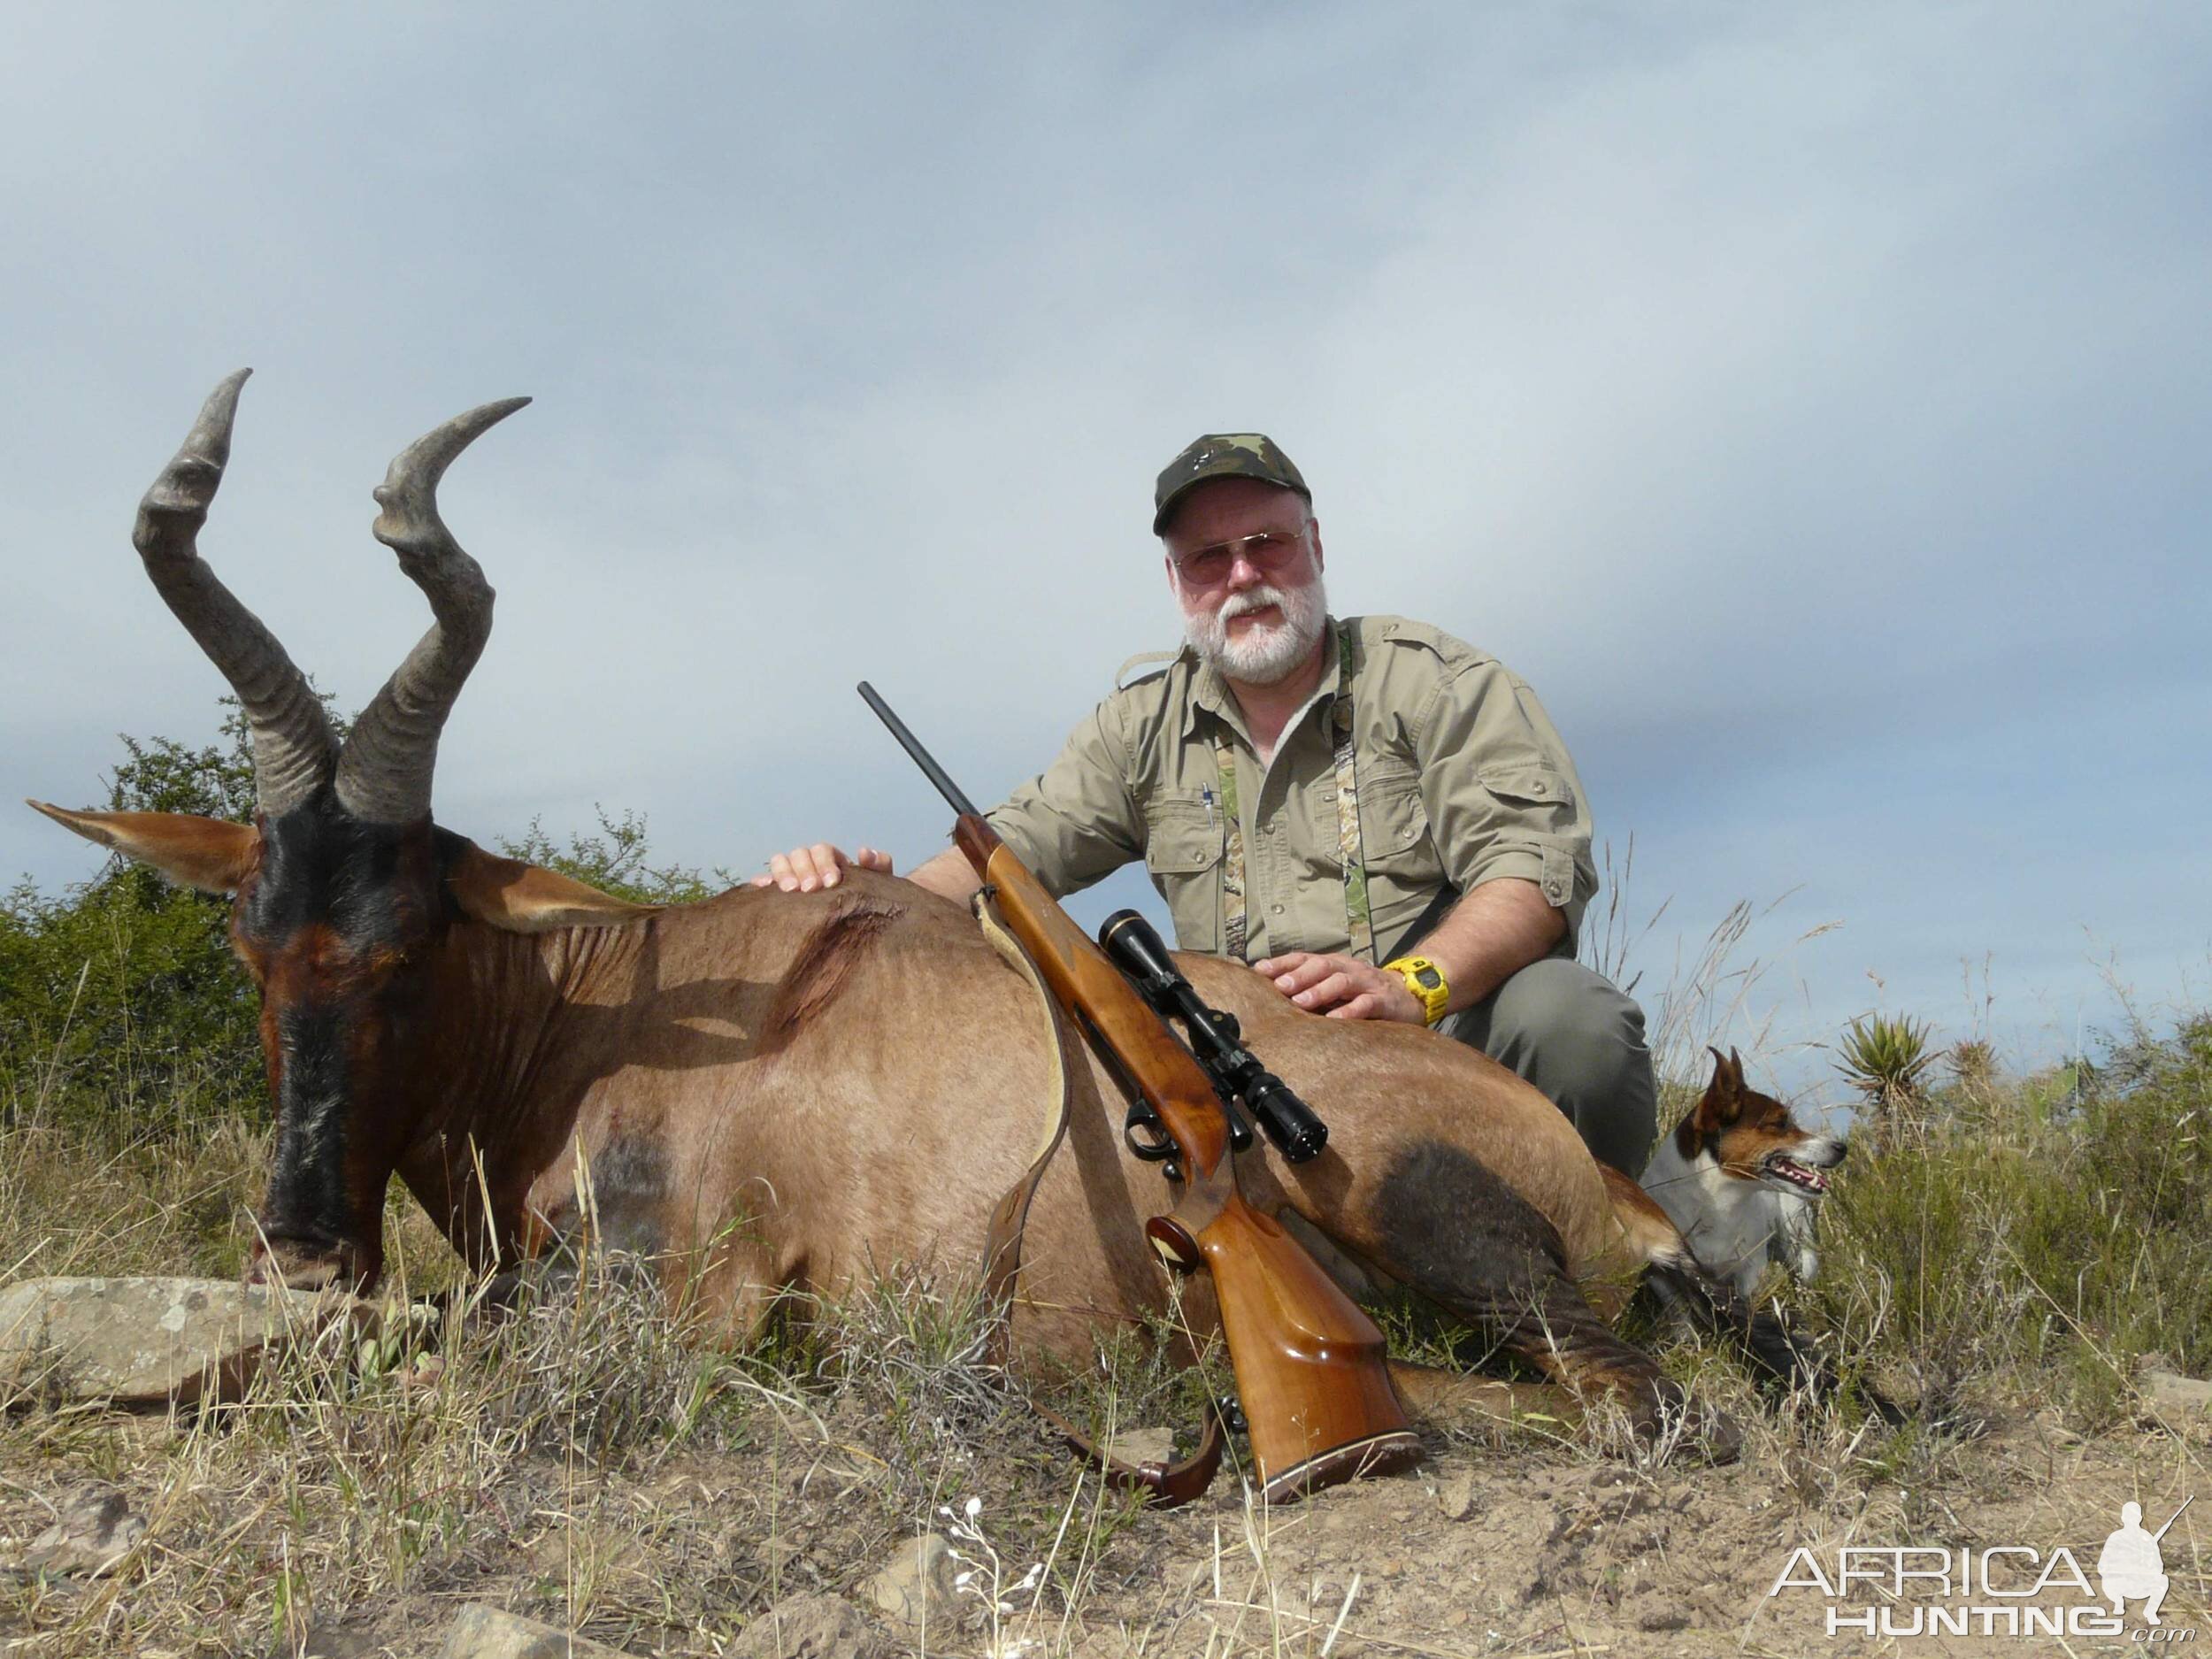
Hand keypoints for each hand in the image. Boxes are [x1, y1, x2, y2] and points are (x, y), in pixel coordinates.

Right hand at [748, 842, 893, 892]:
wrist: (861, 925)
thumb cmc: (868, 899)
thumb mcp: (878, 883)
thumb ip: (878, 865)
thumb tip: (863, 852)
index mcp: (832, 859)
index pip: (822, 850)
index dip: (825, 863)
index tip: (832, 882)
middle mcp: (810, 864)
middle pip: (800, 854)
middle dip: (804, 869)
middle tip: (811, 889)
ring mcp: (794, 876)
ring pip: (781, 861)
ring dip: (783, 873)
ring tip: (790, 891)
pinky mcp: (780, 892)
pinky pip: (767, 880)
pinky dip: (762, 880)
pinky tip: (762, 888)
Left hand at [1253, 951, 1424, 1022]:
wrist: (1409, 995)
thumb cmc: (1363, 992)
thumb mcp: (1336, 986)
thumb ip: (1310, 987)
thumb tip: (1273, 993)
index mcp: (1333, 964)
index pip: (1304, 958)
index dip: (1282, 963)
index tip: (1260, 971)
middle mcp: (1348, 969)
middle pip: (1321, 966)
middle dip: (1299, 975)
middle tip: (1280, 987)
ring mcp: (1366, 983)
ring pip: (1342, 982)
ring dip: (1320, 990)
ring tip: (1301, 1001)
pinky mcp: (1383, 1001)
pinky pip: (1365, 1004)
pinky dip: (1349, 1011)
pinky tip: (1334, 1019)